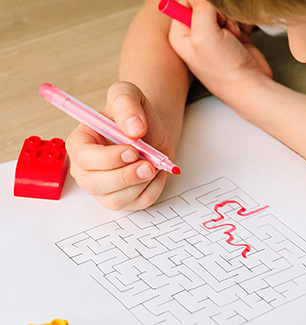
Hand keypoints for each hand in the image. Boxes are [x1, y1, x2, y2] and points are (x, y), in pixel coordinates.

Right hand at [66, 82, 173, 210]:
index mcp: (81, 143)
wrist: (150, 130)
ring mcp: (104, 188)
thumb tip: (134, 130)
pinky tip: (156, 173)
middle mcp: (86, 169)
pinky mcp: (123, 198)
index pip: (84, 158)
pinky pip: (137, 204)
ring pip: (115, 200)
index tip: (132, 150)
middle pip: (94, 185)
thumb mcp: (128, 94)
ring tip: (153, 165)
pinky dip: (152, 190)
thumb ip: (126, 104)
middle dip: (124, 177)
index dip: (107, 159)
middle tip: (148, 165)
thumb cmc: (133, 114)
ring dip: (139, 185)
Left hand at [169, 0, 271, 97]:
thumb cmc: (224, 69)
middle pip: (205, 3)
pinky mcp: (230, 35)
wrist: (248, 84)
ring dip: (232, 18)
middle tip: (222, 29)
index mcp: (180, 35)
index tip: (210, 13)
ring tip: (232, 37)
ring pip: (222, 8)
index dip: (200, 2)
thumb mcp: (204, 35)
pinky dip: (241, 22)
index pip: (184, 0)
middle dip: (219, 11)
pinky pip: (236, 15)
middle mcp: (194, 34)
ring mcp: (212, 34)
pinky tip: (241, 37)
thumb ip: (200, 7)